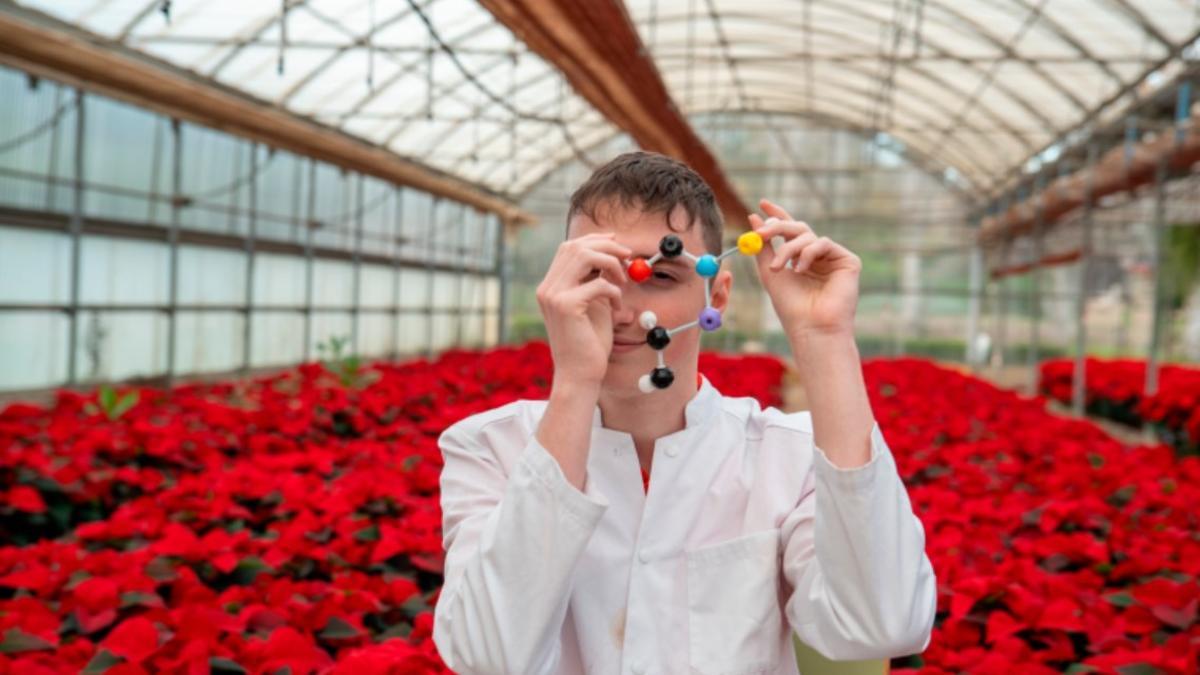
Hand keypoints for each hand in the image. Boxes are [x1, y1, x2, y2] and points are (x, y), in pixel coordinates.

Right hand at [535, 232, 631, 387]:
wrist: (580, 375)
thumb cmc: (589, 343)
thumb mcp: (594, 305)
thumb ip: (596, 281)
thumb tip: (612, 257)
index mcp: (550, 286)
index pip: (569, 248)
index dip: (594, 240)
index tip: (616, 242)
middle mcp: (547, 288)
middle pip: (576, 247)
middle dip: (606, 246)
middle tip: (628, 256)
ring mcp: (553, 296)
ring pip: (584, 256)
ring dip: (611, 263)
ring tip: (623, 280)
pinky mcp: (566, 306)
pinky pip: (598, 284)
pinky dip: (615, 291)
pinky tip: (618, 307)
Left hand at [748, 199, 861, 336]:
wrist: (810, 326)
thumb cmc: (790, 305)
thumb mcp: (769, 271)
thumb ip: (763, 245)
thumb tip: (754, 217)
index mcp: (800, 259)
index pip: (790, 231)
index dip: (778, 215)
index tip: (761, 203)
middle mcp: (818, 257)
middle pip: (798, 228)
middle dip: (777, 227)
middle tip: (761, 232)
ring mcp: (833, 258)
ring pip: (807, 235)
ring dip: (788, 249)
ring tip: (778, 268)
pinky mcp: (848, 261)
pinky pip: (822, 243)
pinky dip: (807, 253)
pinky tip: (801, 270)